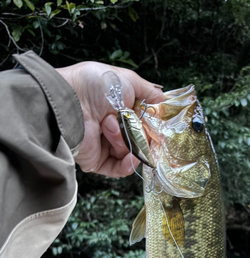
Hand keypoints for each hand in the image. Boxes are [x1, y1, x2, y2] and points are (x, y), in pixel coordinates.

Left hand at [56, 62, 162, 177]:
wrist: (73, 100)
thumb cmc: (96, 85)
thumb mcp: (128, 81)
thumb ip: (147, 91)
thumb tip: (161, 98)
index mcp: (118, 111)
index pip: (142, 125)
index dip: (150, 127)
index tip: (157, 126)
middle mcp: (111, 129)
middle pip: (138, 141)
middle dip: (139, 134)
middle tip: (132, 124)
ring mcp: (104, 146)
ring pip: (129, 154)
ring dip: (126, 142)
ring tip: (109, 126)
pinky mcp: (96, 161)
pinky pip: (118, 169)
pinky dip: (127, 165)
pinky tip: (131, 157)